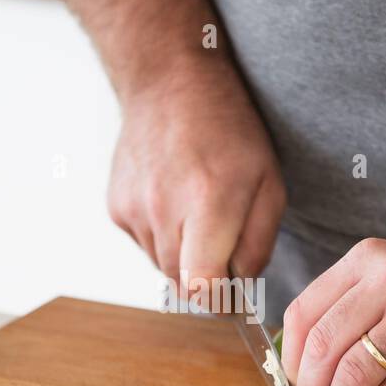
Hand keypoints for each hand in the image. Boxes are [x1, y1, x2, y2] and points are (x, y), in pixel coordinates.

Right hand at [107, 68, 285, 285]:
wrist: (168, 83)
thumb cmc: (229, 131)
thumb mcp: (270, 183)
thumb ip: (259, 244)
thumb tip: (240, 286)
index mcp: (208, 202)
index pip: (202, 286)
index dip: (221, 302)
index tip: (235, 295)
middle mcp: (163, 210)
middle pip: (184, 285)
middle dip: (208, 281)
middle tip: (226, 249)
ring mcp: (133, 210)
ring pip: (163, 268)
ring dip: (185, 259)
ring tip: (199, 215)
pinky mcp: (116, 208)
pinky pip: (144, 246)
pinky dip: (163, 238)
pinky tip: (174, 201)